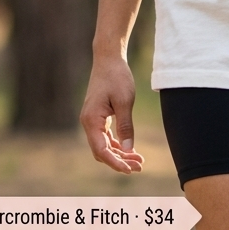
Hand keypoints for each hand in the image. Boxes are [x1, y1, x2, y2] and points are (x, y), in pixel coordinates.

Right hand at [80, 55, 144, 173]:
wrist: (108, 60)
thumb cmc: (117, 77)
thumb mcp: (124, 102)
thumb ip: (126, 127)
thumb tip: (129, 149)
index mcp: (91, 120)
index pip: (101, 150)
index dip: (115, 162)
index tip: (130, 170)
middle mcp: (88, 123)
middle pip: (102, 151)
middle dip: (120, 161)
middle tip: (140, 166)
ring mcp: (92, 121)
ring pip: (104, 146)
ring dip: (120, 154)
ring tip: (139, 160)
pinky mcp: (99, 118)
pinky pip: (106, 138)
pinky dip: (117, 145)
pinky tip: (131, 150)